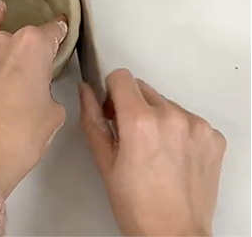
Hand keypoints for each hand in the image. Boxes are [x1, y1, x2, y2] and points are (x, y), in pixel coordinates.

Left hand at [0, 0, 67, 197]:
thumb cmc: (24, 135)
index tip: (67, 36)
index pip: (55, 31)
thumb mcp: (53, 112)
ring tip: (23, 66)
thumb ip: (48, 89)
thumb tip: (36, 88)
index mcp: (35, 46)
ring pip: (9, 42)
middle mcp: (8, 40)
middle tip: (43, 74)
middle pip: (31, 38)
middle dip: (40, 52)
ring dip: (18, 51)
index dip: (63, 34)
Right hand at [80, 69, 226, 236]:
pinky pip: (187, 117)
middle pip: (143, 88)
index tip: (113, 108)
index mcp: (141, 122)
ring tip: (154, 147)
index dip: (112, 90)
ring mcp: (197, 125)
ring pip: (165, 102)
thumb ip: (92, 118)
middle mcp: (172, 116)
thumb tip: (86, 89)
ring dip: (156, 116)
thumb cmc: (135, 203)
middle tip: (131, 134)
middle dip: (132, 104)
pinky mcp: (213, 135)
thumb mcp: (104, 160)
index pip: (122, 77)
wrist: (174, 234)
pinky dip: (177, 127)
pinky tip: (173, 153)